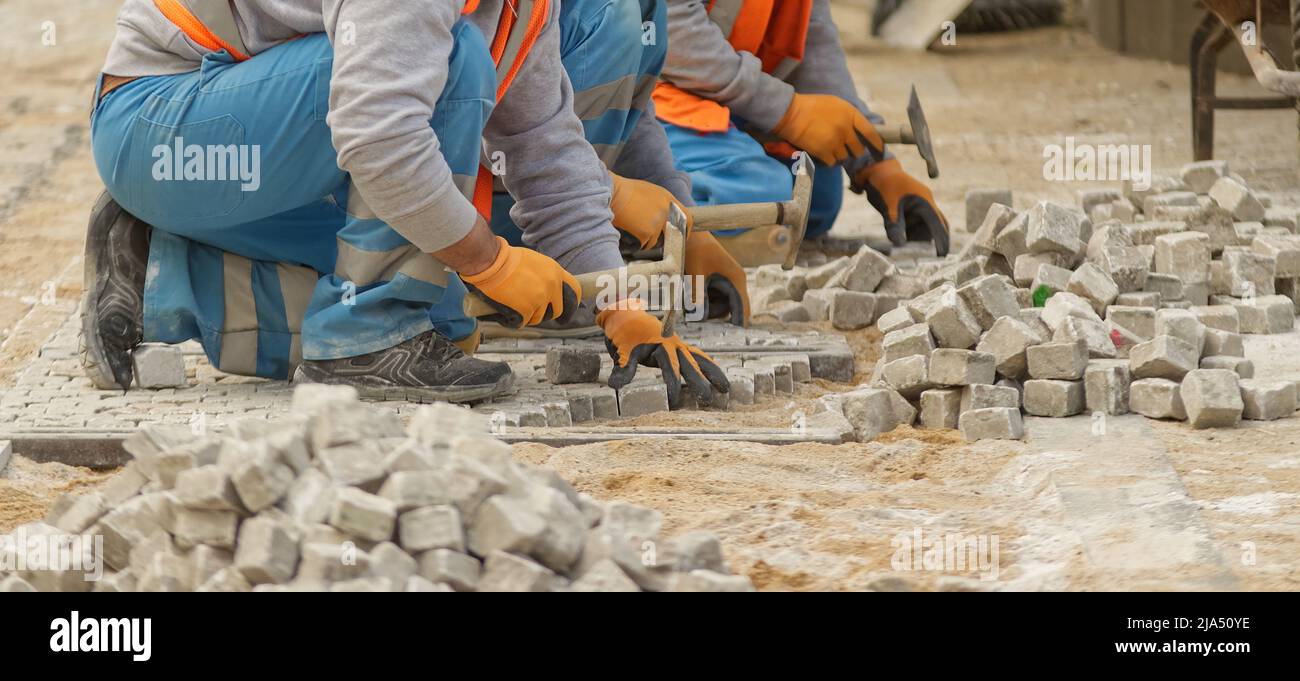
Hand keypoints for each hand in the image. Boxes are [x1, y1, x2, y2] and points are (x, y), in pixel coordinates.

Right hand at [460, 235, 580, 327]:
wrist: (490, 261)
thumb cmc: (506, 258)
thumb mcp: (535, 261)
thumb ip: (546, 275)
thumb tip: (550, 289)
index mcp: (555, 273)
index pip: (574, 292)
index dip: (571, 305)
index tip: (566, 313)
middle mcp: (551, 287)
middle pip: (556, 310)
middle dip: (546, 314)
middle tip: (533, 314)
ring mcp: (539, 300)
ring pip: (538, 318)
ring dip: (527, 316)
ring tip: (512, 306)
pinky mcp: (525, 310)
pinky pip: (521, 323)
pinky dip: (512, 320)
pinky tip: (504, 312)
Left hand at [597, 299, 729, 408]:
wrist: (626, 314)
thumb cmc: (623, 335)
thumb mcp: (621, 352)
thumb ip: (623, 369)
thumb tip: (615, 385)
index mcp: (661, 346)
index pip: (670, 369)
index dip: (674, 386)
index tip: (675, 402)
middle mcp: (673, 345)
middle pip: (690, 365)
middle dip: (700, 383)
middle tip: (708, 400)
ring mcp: (678, 345)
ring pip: (700, 359)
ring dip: (713, 373)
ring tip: (725, 389)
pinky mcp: (679, 346)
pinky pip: (698, 356)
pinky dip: (708, 365)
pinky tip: (718, 377)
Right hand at [609, 173, 691, 250]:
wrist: (612, 192)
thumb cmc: (624, 190)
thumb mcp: (649, 191)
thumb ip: (660, 203)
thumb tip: (665, 217)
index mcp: (667, 198)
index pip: (686, 217)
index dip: (685, 229)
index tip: (681, 236)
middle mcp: (666, 210)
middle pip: (676, 232)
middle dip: (670, 240)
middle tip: (663, 245)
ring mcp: (658, 221)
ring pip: (657, 241)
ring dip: (647, 240)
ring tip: (634, 229)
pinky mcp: (648, 232)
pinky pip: (646, 244)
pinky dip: (638, 243)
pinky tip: (629, 231)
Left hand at [685, 231, 748, 326]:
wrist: (689, 231)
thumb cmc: (695, 249)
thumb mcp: (695, 273)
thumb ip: (697, 295)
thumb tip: (699, 314)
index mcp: (736, 279)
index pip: (743, 307)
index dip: (738, 323)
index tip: (732, 338)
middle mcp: (735, 281)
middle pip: (730, 309)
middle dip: (714, 315)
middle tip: (696, 318)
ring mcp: (726, 280)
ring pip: (721, 304)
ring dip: (708, 308)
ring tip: (690, 305)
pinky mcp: (717, 279)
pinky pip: (714, 297)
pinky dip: (704, 300)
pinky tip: (690, 297)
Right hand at [772, 93, 883, 165]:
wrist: (792, 113)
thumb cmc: (812, 105)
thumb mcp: (835, 103)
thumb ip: (848, 115)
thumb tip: (857, 128)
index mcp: (851, 114)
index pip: (870, 132)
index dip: (876, 143)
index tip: (879, 149)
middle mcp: (846, 129)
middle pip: (858, 149)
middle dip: (853, 150)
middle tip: (845, 147)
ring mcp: (835, 142)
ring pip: (844, 157)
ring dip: (838, 155)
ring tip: (829, 148)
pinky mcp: (824, 152)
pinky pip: (832, 162)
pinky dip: (828, 160)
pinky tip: (822, 153)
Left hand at [854, 158, 949, 256]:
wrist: (876, 171)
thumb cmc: (884, 184)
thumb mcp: (888, 205)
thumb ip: (894, 224)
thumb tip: (899, 244)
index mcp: (925, 201)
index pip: (938, 223)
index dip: (941, 239)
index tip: (943, 254)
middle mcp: (925, 204)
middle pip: (937, 225)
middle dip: (937, 241)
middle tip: (938, 258)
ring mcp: (917, 207)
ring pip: (925, 227)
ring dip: (923, 240)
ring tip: (920, 256)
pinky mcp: (909, 210)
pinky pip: (914, 225)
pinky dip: (913, 236)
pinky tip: (908, 246)